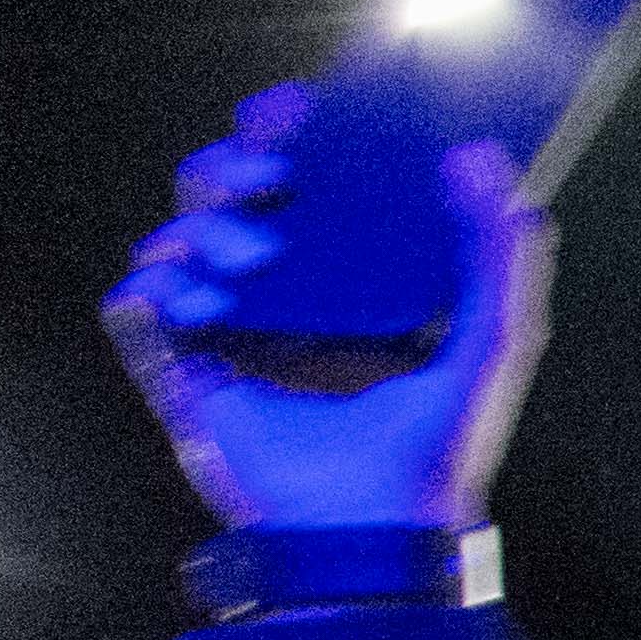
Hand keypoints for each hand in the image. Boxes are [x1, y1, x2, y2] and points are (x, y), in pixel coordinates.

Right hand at [103, 110, 551, 532]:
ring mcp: (231, 333)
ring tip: (251, 262)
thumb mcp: (493, 341)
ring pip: (176, 240)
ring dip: (201, 229)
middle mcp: (285, 296)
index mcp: (350, 277)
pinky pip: (138, 308)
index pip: (301, 181)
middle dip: (231, 169)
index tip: (292, 110)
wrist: (381, 529)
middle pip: (223, 195)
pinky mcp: (186, 374)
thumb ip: (502, 254)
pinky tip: (199, 305)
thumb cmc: (441, 446)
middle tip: (271, 177)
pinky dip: (155, 291)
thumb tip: (485, 158)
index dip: (283, 134)